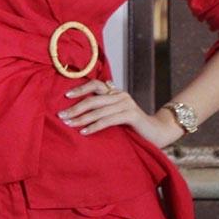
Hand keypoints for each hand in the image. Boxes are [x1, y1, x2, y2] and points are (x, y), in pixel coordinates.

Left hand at [59, 79, 185, 148]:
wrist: (157, 133)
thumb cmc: (133, 126)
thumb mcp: (115, 115)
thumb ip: (103, 109)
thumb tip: (80, 108)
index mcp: (115, 93)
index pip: (95, 85)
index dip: (80, 89)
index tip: (65, 96)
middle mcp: (120, 95)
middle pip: (93, 99)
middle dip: (75, 108)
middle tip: (61, 116)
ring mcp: (126, 104)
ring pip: (98, 110)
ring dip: (81, 118)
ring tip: (69, 124)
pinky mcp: (131, 115)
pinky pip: (108, 120)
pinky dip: (94, 126)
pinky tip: (84, 132)